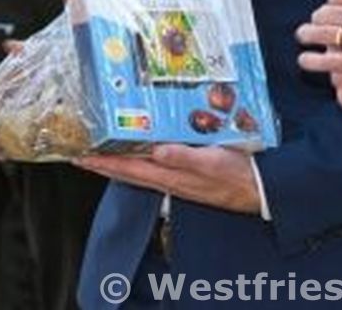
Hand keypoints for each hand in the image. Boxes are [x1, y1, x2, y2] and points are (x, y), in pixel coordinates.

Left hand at [74, 144, 262, 213]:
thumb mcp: (212, 162)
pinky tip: (142, 155)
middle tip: (83, 155)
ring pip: (139, 172)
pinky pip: (155, 170)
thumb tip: (157, 151)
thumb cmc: (238, 176)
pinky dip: (141, 162)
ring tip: (103, 155)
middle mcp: (170, 180)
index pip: (129, 168)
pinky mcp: (188, 177)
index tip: (82, 156)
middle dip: (104, 164)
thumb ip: (184, 157)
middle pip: (128, 172)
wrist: (259, 191)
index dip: (103, 162)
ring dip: (119, 164)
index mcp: (171, 176)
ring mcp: (178, 180)